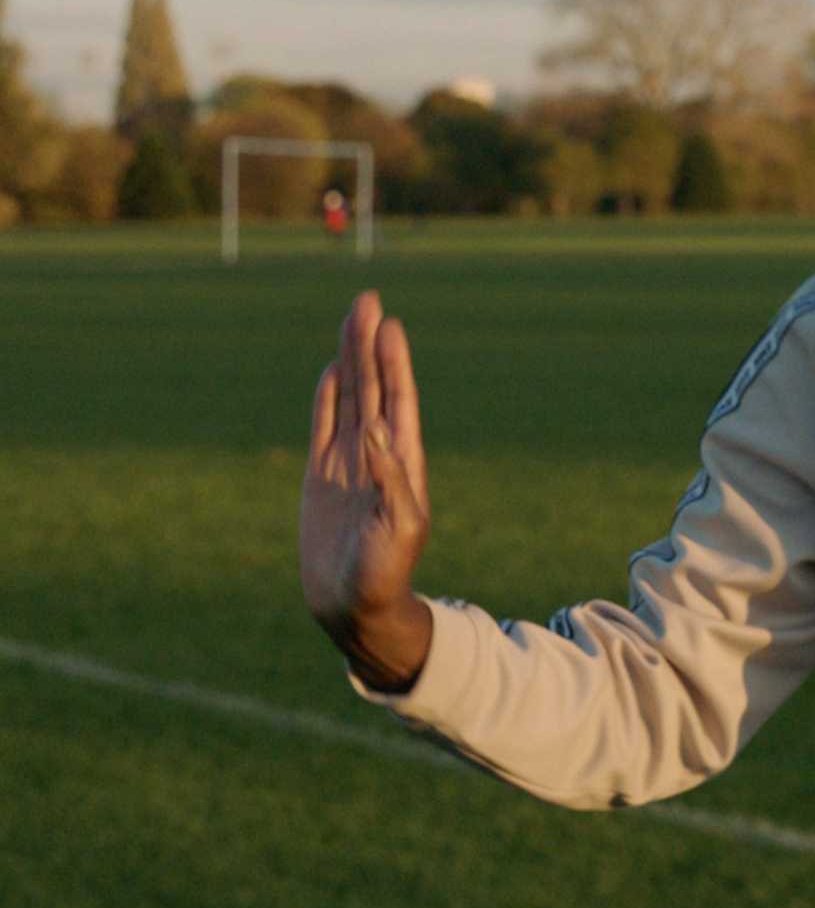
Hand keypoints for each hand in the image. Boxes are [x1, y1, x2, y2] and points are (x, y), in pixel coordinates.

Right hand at [300, 290, 432, 691]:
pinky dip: (327, 398)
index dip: (395, 365)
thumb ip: (391, 481)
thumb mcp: (399, 529)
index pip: (398, 402)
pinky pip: (323, 427)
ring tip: (352, 319)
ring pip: (348, 398)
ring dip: (349, 360)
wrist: (355, 607)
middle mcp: (376, 455)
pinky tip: (331, 371)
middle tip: (368, 300)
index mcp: (402, 464)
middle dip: (369, 345)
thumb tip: (377, 431)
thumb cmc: (386, 574)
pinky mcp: (321, 477)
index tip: (391, 326)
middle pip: (372, 387)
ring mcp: (347, 463)